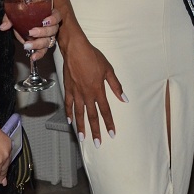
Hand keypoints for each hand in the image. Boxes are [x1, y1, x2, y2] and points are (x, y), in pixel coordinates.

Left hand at [0, 9, 61, 61]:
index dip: (53, 19)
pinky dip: (39, 54)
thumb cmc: (21, 14)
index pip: (57, 15)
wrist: (20, 21)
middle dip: (43, 32)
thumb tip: (3, 27)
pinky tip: (33, 57)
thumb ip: (10, 18)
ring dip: (38, 44)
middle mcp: (50, 26)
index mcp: (47, 14)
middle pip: (53, 30)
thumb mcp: (15, 13)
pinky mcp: (43, 45)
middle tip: (31, 32)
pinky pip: (44, 50)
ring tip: (27, 45)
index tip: (45, 21)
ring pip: (49, 41)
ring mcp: (48, 36)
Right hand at [61, 32, 125, 146]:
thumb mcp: (108, 70)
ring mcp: (76, 93)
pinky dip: (69, 113)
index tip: (112, 134)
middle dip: (95, 131)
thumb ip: (116, 86)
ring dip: (81, 127)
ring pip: (79, 113)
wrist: (75, 49)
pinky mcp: (68, 89)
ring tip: (82, 138)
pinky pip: (68, 104)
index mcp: (98, 90)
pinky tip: (70, 121)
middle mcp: (87, 94)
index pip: (105, 111)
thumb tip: (125, 99)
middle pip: (92, 116)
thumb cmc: (93, 57)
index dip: (109, 123)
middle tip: (97, 143)